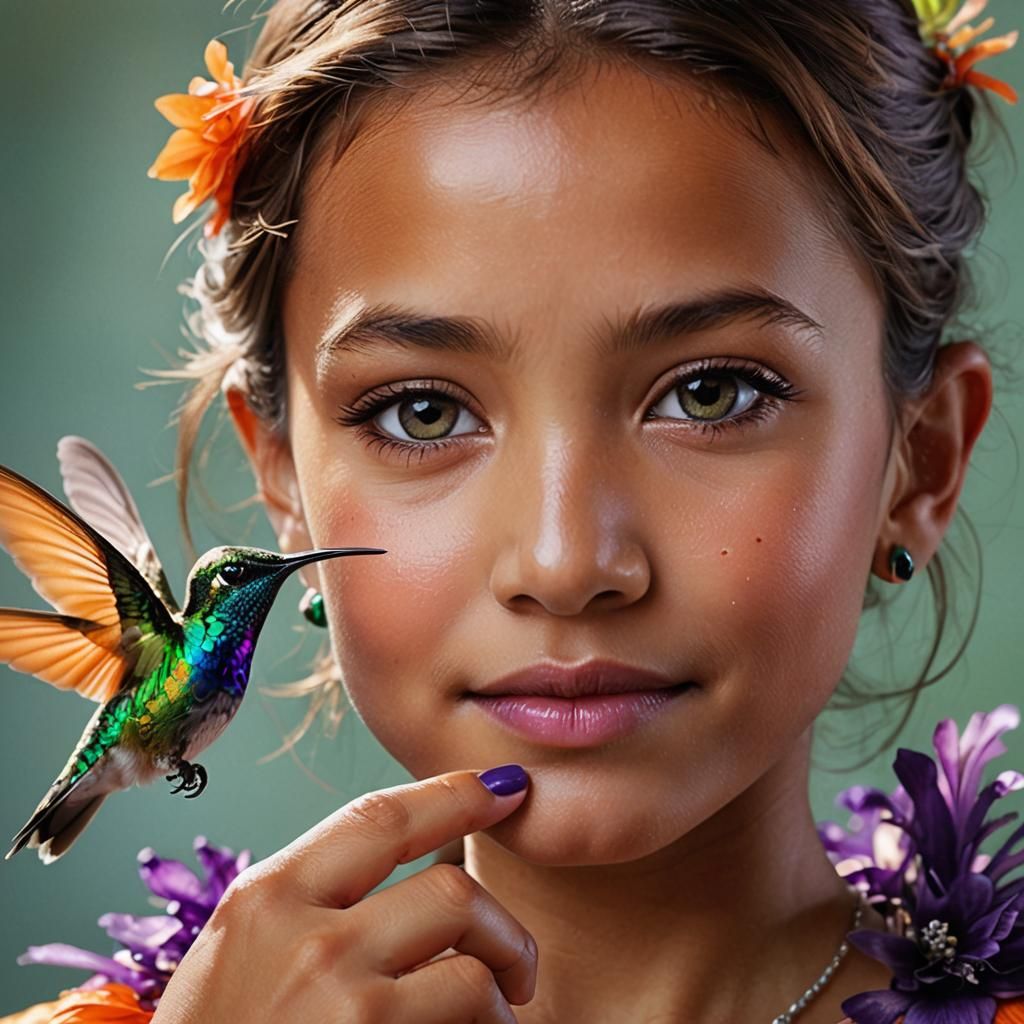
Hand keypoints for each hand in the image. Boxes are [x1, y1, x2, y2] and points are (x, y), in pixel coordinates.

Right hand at [150, 766, 535, 1022]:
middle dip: (500, 926)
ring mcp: (344, 1005)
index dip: (453, 794)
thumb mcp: (238, 949)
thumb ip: (307, 900)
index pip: (380, 816)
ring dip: (501, 993)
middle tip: (513, 961)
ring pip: (472, 968)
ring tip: (497, 1013)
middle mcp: (306, 940)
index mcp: (267, 896)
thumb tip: (403, 867)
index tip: (500, 789)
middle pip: (451, 890)